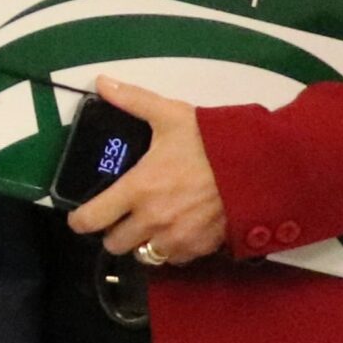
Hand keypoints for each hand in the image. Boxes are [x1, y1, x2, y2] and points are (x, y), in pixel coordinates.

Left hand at [66, 77, 226, 264]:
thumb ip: (132, 101)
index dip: (80, 221)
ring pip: (144, 255)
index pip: (91, 220)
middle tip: (122, 216)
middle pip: (115, 244)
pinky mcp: (201, 248)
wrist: (262, 166)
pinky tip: (178, 230)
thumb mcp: (170, 115)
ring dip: (142, 243)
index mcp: (137, 190)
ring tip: (150, 225)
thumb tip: (102, 82)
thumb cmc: (212, 141)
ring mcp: (177, 238)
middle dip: (114, 232)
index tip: (81, 217)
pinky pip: (174, 259)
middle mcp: (152, 220)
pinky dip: (172, 249)